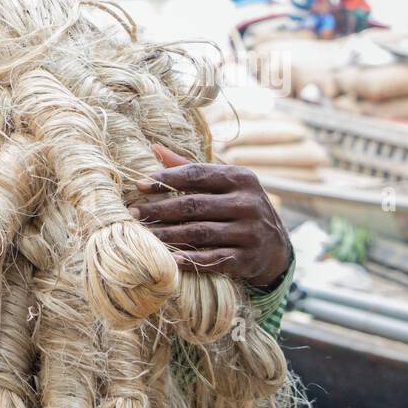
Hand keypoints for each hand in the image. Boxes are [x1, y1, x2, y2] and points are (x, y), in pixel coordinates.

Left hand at [129, 145, 291, 289]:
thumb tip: (154, 147)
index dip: (166, 179)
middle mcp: (248, 203)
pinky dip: (191, 260)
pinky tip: (169, 259)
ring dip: (167, 235)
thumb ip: (191, 168)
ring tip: (142, 235)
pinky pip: (214, 259)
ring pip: (200, 232)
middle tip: (132, 213)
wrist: (275, 247)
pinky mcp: (248, 258)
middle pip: (194, 205)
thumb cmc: (238, 207)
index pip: (197, 175)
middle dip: (159, 209)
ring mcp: (250, 232)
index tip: (139, 184)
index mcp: (241, 179)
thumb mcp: (224, 184)